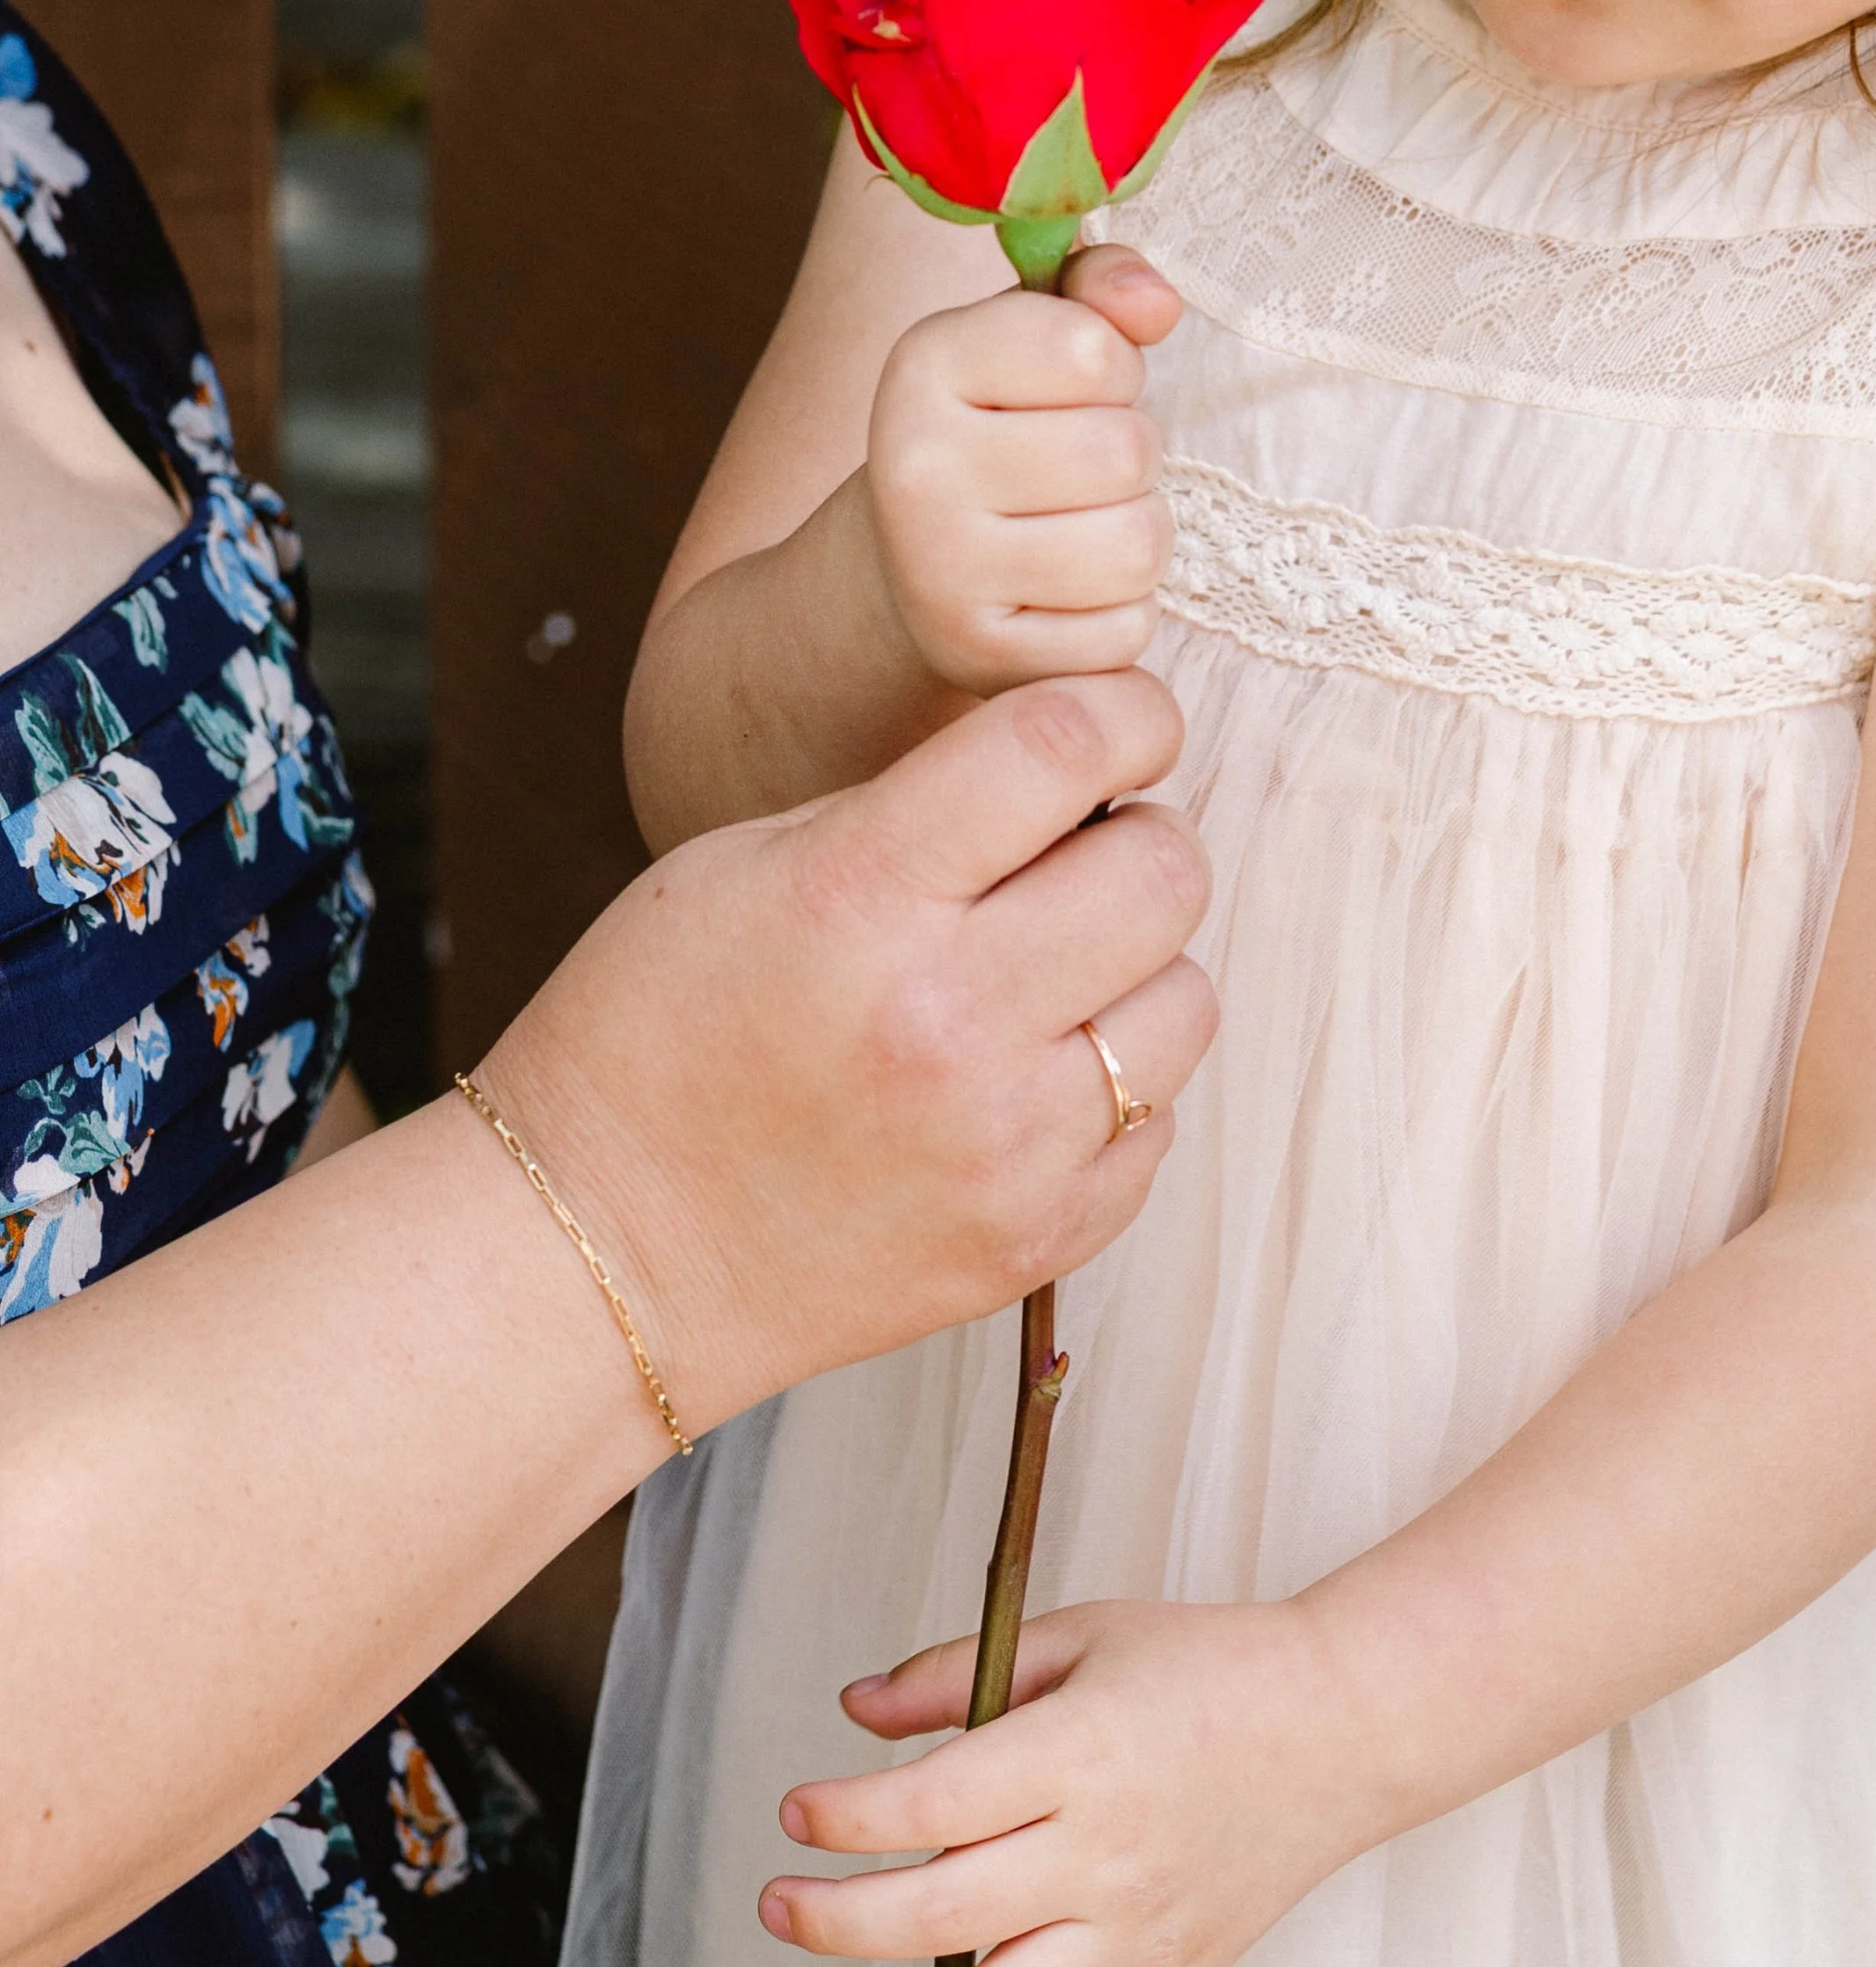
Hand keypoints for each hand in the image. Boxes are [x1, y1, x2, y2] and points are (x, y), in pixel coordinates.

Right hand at [476, 672, 1215, 1432]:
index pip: (1067, 746)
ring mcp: (1003, 1146)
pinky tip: (1025, 1080)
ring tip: (1049, 976)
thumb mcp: (745, 863)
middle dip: (1138, 839)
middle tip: (1077, 856)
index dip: (1126, 712)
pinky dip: (1113, 1089)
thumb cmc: (653, 1034)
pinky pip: (1157, 1122)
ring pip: (1187, 1000)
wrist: (598, 1254)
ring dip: (1136, 969)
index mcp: (859, 897)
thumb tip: (1074, 764)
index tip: (1122, 724)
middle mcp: (947, 1021)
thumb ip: (914, 808)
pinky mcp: (1034, 1241)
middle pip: (1164, 871)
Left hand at [761, 1600, 1379, 1966]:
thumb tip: (856, 1710)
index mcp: (1077, 1754)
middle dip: (840, 1922)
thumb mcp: (1080, 1634)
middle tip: (777, 1910)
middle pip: (947, 1916)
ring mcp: (1142, 1928)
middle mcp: (1105, 1853)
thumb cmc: (1210, 1666)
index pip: (934, 1805)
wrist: (1343, 1722)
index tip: (795, 1814)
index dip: (847, 1818)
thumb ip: (959, 1673)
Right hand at [865, 245, 1182, 693]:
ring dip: (1136, 537)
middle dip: (1131, 460)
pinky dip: (1118, 616)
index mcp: (925, 364)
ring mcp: (941, 573)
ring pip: (1136, 547)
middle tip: (1082, 471)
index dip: (1114, 369)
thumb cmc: (1000, 430)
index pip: (1094, 349)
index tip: (1074, 387)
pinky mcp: (983, 659)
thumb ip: (1099, 289)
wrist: (906, 569)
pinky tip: (1067, 597)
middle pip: (1123, 452)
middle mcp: (917, 468)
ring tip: (1083, 528)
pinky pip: (1124, 633)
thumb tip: (1158, 303)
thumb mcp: (1032, 336)